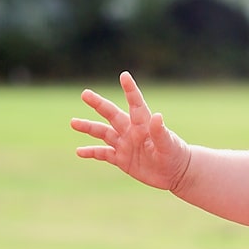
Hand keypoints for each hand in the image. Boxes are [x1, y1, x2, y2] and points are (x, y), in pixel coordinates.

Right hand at [71, 71, 191, 190]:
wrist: (175, 172)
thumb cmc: (175, 155)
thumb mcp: (169, 145)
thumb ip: (161, 132)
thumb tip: (158, 116)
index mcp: (144, 125)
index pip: (136, 104)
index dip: (130, 90)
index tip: (124, 75)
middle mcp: (131, 131)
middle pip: (112, 115)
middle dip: (99, 104)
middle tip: (85, 94)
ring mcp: (125, 144)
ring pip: (103, 133)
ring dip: (88, 127)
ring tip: (73, 122)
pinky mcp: (122, 159)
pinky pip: (103, 154)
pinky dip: (91, 152)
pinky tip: (79, 151)